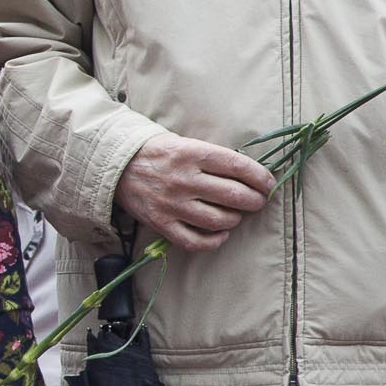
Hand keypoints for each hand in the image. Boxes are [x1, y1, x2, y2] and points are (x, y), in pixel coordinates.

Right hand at [117, 133, 274, 252]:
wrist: (116, 166)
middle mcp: (183, 179)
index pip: (239, 167)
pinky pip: (195, 241)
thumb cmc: (160, 153)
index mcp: (191, 153)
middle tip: (257, 201)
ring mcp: (171, 203)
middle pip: (234, 196)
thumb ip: (215, 159)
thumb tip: (252, 177)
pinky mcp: (161, 223)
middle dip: (255, 201)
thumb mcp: (186, 143)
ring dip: (235, 219)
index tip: (269, 184)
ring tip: (235, 214)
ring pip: (219, 220)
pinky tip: (220, 233)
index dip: (261, 178)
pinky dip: (214, 241)